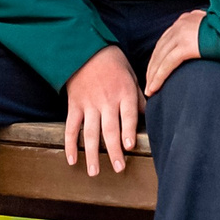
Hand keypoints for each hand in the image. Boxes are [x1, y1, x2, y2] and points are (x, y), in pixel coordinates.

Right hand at [63, 44, 141, 175]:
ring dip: (92, 153)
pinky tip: (72, 160)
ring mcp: (89, 104)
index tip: (129, 147)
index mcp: (123, 92)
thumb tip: (148, 116)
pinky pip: (71, 127)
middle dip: (114, 150)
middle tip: (118, 168)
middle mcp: (106, 100)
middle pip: (110, 129)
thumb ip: (138, 97)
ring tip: (94, 171)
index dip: (128, 131)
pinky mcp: (75, 105)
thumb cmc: (113, 62)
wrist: (84, 48)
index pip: (127, 115)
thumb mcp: (131, 75)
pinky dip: (70, 144)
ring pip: (90, 133)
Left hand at [144, 9, 205, 96]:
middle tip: (148, 82)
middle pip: (160, 49)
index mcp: (186, 20)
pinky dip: (158, 77)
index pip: (166, 40)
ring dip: (152, 75)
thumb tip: (204, 44)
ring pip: (160, 58)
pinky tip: (154, 88)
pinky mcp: (186, 46)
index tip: (154, 68)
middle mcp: (180, 25)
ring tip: (150, 90)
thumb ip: (205, 34)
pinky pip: (167, 65)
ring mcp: (182, 35)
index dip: (159, 56)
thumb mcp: (215, 28)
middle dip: (152, 67)